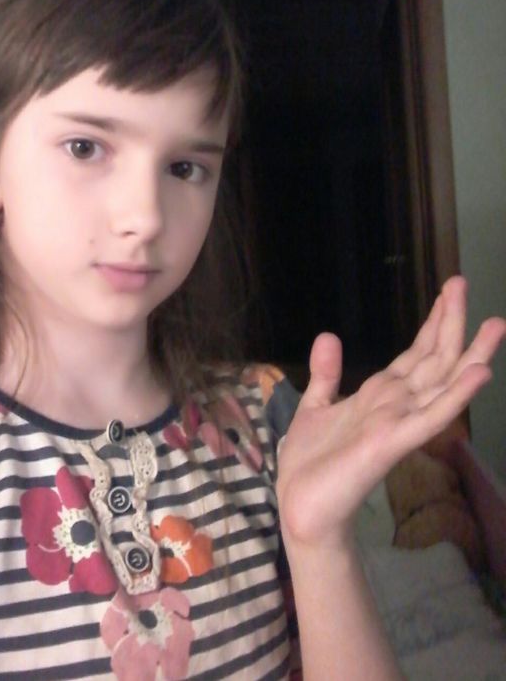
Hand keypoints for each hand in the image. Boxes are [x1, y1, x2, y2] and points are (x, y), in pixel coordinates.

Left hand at [276, 276, 505, 548]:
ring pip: (442, 381)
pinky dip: (456, 394)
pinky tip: (479, 372)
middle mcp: (397, 404)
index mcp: (380, 394)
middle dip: (451, 322)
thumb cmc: (311, 463)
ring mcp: (399, 421)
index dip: (433, 322)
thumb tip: (329, 336)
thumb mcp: (314, 406)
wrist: (301, 505)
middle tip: (463, 282)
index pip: (416, 352)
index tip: (448, 290)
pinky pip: (431, 415)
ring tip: (496, 324)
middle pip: (434, 358)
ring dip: (470, 353)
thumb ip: (327, 374)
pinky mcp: (394, 442)